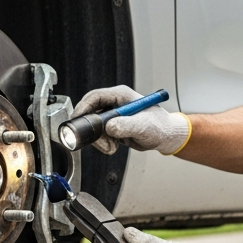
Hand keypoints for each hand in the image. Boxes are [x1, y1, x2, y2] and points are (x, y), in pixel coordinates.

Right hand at [70, 85, 190, 154]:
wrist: (165, 136)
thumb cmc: (160, 126)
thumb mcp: (143, 126)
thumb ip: (126, 126)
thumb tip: (109, 127)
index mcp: (121, 95)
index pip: (95, 97)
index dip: (84, 107)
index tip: (77, 119)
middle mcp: (115, 103)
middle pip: (91, 112)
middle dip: (92, 129)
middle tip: (96, 140)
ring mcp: (113, 115)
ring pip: (94, 126)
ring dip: (99, 139)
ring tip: (111, 147)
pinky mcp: (113, 126)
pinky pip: (99, 134)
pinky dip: (103, 143)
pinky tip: (113, 146)